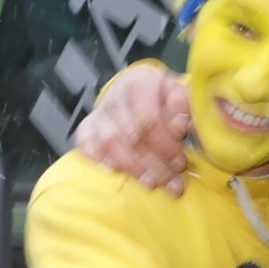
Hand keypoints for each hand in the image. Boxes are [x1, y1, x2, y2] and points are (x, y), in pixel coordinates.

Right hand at [74, 63, 193, 195]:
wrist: (132, 88)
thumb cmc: (159, 96)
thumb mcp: (178, 93)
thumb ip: (182, 108)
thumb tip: (178, 129)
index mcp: (140, 83)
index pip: (149, 120)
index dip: (165, 147)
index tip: (180, 164)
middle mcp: (115, 96)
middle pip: (132, 137)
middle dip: (155, 165)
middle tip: (172, 183)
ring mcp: (98, 113)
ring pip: (111, 145)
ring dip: (133, 169)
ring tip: (151, 183)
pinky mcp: (86, 127)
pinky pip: (87, 146)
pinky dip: (99, 161)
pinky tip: (116, 173)